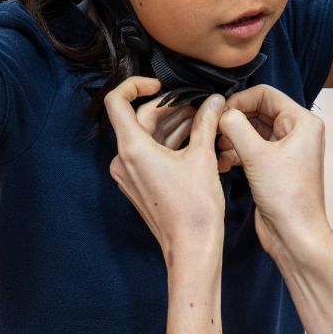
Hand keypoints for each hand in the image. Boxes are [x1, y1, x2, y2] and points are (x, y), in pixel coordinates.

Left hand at [106, 78, 225, 259]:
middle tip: (199, 104)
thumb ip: (207, 123)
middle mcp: (124, 161)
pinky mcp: (140, 186)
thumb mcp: (204, 158)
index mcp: (132, 149)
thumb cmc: (195, 209)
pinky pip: (150, 155)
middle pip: (140, 119)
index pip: (117, 101)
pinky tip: (196, 140)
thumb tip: (215, 101)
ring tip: (203, 119)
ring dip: (173, 125)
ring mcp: (130, 175)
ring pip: (147, 138)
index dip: (135, 85)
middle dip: (169, 108)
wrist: (192, 249)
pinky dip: (169, 144)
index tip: (160, 84)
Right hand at [218, 85, 331, 259]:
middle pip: (257, 112)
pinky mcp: (273, 168)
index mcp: (302, 122)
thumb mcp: (256, 155)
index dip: (239, 100)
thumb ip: (236, 126)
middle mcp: (297, 133)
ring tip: (216, 149)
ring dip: (231, 138)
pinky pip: (250, 150)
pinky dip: (235, 153)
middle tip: (213, 131)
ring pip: (251, 132)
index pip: (265, 95)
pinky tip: (222, 163)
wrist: (295, 235)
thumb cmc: (286, 197)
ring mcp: (285, 151)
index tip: (219, 113)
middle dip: (233, 121)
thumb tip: (221, 111)